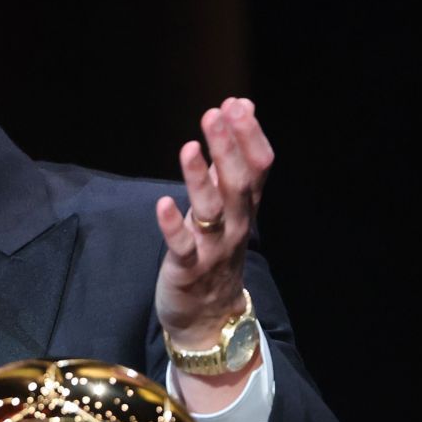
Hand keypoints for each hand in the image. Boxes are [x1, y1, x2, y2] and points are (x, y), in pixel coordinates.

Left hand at [154, 96, 270, 349]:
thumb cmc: (214, 250)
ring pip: (212, 211)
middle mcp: (235, 225)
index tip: (236, 104)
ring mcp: (213, 248)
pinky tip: (163, 203)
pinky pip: (182, 246)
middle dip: (228, 148)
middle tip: (214, 115)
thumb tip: (243, 106)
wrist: (208, 316)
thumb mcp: (229, 205)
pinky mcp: (187, 268)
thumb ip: (234, 158)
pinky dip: (173, 225)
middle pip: (238, 183)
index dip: (249, 136)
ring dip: (201, 178)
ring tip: (189, 148)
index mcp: (246, 207)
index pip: (259, 167)